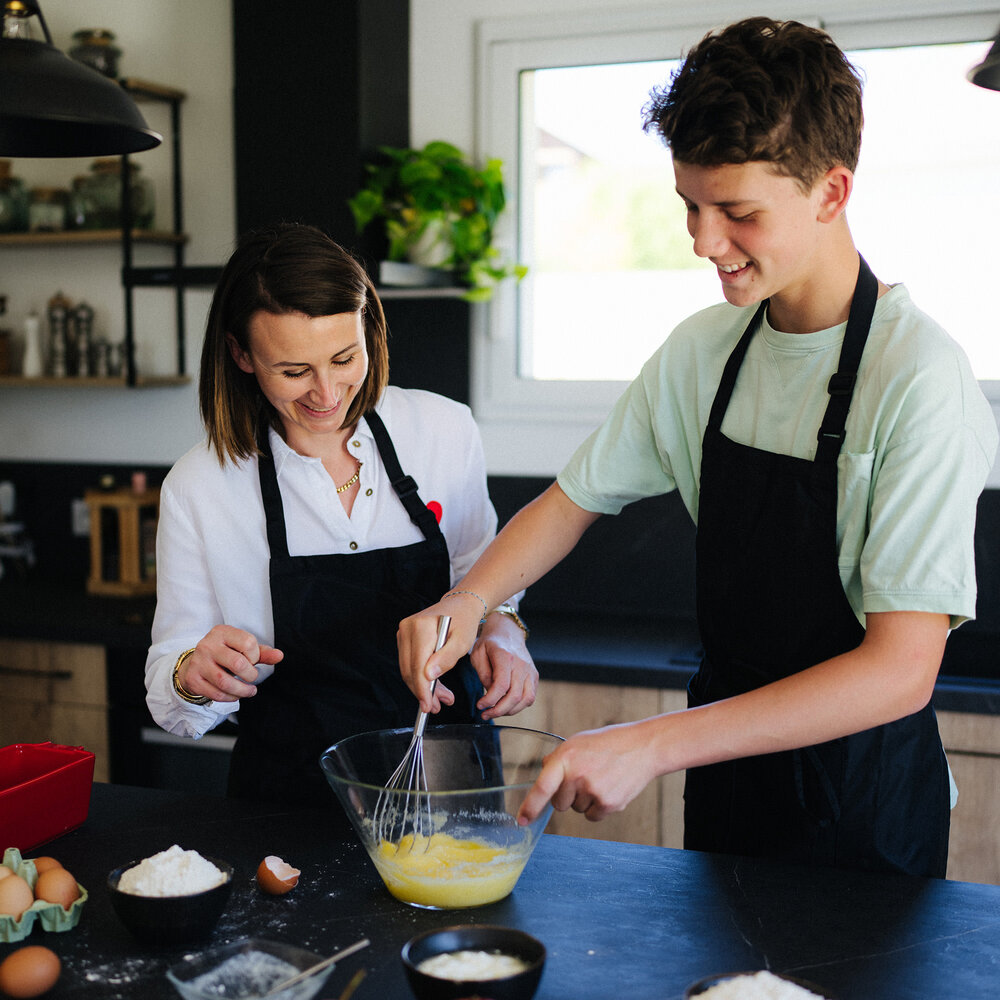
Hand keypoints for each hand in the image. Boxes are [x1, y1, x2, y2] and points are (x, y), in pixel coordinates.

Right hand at [175, 625, 282, 702]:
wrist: (195, 663)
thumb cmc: (225, 654)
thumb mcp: (243, 648)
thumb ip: (262, 652)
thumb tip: (279, 656)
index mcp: (222, 632)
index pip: (248, 643)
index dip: (255, 656)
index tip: (252, 660)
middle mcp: (208, 645)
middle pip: (238, 664)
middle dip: (251, 675)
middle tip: (252, 677)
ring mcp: (198, 662)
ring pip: (225, 682)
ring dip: (242, 691)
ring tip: (250, 691)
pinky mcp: (193, 679)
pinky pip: (216, 693)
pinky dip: (230, 697)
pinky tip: (235, 695)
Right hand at [397, 594, 486, 712]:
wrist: (460, 606)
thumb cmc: (464, 621)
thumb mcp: (462, 641)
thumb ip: (446, 658)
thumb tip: (428, 676)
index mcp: (421, 626)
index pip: (417, 665)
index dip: (422, 689)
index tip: (428, 706)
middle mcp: (407, 628)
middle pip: (410, 670)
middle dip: (423, 692)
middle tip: (439, 706)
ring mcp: (403, 633)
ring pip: (408, 670)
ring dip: (422, 688)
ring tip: (440, 699)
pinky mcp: (404, 638)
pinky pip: (409, 664)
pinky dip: (420, 678)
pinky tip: (434, 686)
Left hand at [470, 613, 537, 719]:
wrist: (507, 632)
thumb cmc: (490, 643)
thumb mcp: (478, 654)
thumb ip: (483, 674)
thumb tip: (490, 693)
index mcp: (505, 656)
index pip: (502, 685)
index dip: (490, 700)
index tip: (480, 705)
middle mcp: (521, 664)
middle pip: (515, 695)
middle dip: (498, 710)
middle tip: (485, 713)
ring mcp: (530, 670)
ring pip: (526, 699)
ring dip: (510, 711)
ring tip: (495, 711)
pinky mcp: (534, 676)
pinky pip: (530, 697)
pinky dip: (519, 706)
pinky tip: (506, 705)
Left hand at [517, 720, 658, 825]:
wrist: (642, 747)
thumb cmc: (607, 743)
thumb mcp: (577, 742)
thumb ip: (558, 760)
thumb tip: (543, 775)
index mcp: (565, 758)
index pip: (542, 787)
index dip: (530, 806)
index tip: (522, 820)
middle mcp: (577, 776)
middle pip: (559, 804)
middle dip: (566, 795)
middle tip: (584, 777)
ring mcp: (593, 791)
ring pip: (576, 809)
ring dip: (584, 800)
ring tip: (600, 778)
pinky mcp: (608, 804)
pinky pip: (592, 816)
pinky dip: (598, 807)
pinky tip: (608, 788)